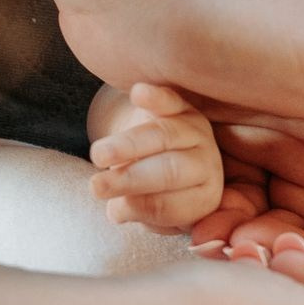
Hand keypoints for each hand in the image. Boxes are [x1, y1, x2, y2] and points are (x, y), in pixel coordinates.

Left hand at [12, 0, 303, 304]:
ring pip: (268, 243)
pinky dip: (175, 207)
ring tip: (191, 209)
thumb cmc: (250, 10)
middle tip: (242, 244)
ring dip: (222, 234)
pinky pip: (210, 220)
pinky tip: (140, 182)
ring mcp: (278, 154)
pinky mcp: (219, 158)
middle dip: (292, 260)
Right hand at [88, 83, 224, 230]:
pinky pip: (171, 101)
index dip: (142, 208)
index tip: (114, 211)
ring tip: (97, 156)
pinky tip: (138, 93)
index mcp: (203, 198)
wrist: (159, 157)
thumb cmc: (152, 192)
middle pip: (170, 171)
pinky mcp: (181, 106)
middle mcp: (206, 164)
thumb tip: (117, 211)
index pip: (173, 206)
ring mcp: (196, 132)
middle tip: (97, 187)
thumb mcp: (147, 208)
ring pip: (163, 136)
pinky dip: (155, 97)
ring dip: (127, 145)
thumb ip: (136, 210)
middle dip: (131, 180)